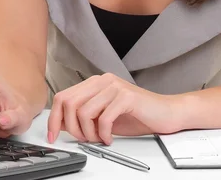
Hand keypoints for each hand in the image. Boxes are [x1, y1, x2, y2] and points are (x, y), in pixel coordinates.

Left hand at [47, 72, 181, 145]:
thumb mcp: (104, 116)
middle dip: (70, 127)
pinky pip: (104, 118)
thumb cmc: (137, 115)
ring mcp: (114, 86)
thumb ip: (84, 116)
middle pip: (69, 102)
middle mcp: (101, 81)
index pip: (63, 97)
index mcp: (93, 83)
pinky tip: (110, 138)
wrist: (167, 112)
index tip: (53, 135)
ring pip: (83, 111)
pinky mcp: (126, 97)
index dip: (54, 118)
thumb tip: (62, 124)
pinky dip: (103, 133)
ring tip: (99, 138)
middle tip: (83, 139)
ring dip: (88, 133)